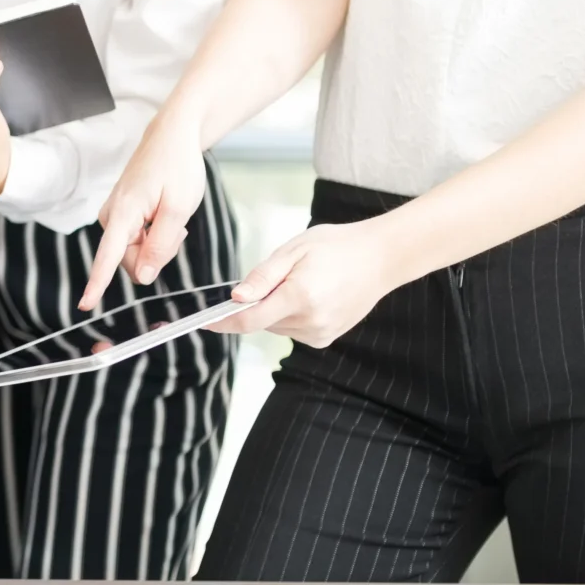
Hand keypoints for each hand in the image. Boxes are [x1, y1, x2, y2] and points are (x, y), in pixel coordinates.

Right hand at [79, 114, 207, 310]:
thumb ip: (161, 245)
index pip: (107, 256)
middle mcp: (111, 216)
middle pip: (129, 260)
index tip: (85, 305)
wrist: (172, 136)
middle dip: (156, 255)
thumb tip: (142, 276)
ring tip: (172, 216)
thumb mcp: (179, 208)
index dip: (97, 283)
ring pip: (135, 252)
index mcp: (124, 212)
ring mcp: (115, 214)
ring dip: (158, 243)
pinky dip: (155, 235)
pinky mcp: (121, 214)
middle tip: (178, 228)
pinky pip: (136, 240)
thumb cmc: (177, 166)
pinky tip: (165, 215)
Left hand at [207, 219, 399, 348]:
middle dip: (256, 303)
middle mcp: (311, 321)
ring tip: (302, 281)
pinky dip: (291, 315)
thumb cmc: (336, 246)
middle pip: (262, 321)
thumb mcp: (294, 250)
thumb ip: (263, 276)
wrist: (381, 258)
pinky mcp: (326, 338)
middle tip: (278, 276)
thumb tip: (236, 297)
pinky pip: (294, 330)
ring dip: (275, 309)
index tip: (203, 321)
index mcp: (300, 297)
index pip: (249, 320)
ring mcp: (321, 333)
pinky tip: (311, 294)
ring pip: (277, 326)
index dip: (222, 322)